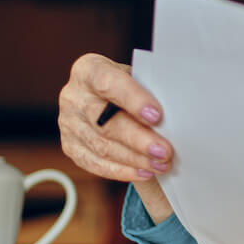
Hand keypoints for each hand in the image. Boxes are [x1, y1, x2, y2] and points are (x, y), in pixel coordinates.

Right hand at [58, 53, 173, 207]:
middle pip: (105, 122)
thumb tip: (175, 116)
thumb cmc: (129, 87)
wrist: (107, 98)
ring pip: (102, 147)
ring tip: (161, 164)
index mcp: (89, 70)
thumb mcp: (137, 79)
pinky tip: (144, 173)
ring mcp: (68, 122)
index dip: (133, 100)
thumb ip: (149, 92)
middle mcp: (73, 96)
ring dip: (135, 159)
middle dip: (139, 140)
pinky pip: (95, 164)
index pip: (108, 83)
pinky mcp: (70, 146)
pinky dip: (122, 171)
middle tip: (165, 151)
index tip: (157, 116)